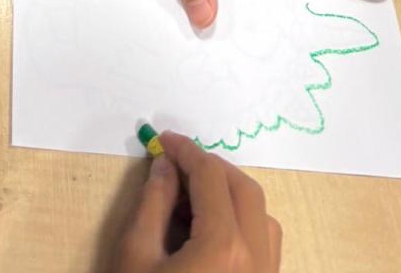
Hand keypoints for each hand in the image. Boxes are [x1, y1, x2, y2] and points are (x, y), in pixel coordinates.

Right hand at [115, 131, 280, 272]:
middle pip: (243, 189)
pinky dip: (244, 223)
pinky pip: (265, 242)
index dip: (186, 151)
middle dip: (211, 168)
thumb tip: (166, 165)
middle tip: (178, 163)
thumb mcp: (136, 255)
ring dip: (231, 195)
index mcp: (223, 247)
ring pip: (261, 215)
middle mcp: (255, 258)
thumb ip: (152, 203)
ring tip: (194, 197)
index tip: (164, 141)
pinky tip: (213, 229)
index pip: (210, 177)